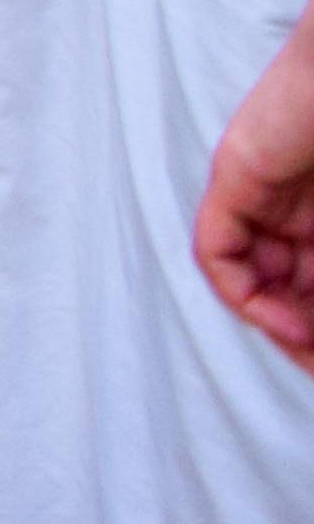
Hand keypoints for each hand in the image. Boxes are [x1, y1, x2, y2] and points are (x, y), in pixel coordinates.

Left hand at [207, 0, 313, 367]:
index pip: (313, 288)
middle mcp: (300, 210)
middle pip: (289, 290)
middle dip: (307, 335)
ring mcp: (267, 193)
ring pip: (255, 279)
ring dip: (280, 325)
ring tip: (308, 346)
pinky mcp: (237, 177)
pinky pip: (218, 252)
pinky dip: (243, 294)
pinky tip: (275, 315)